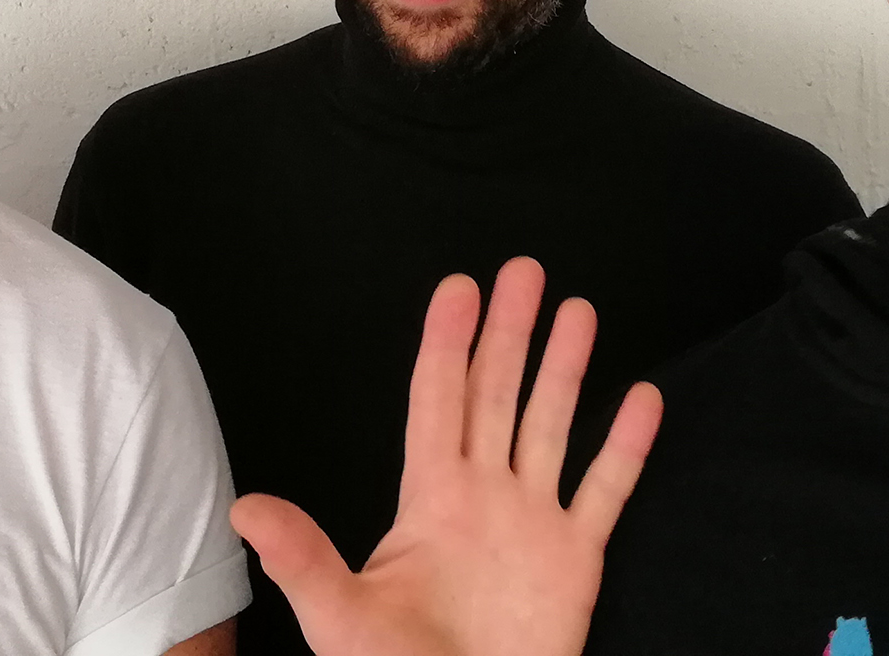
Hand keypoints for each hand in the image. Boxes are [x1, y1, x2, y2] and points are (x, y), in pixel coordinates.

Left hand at [231, 256, 663, 655]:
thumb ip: (303, 558)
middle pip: (498, 394)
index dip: (448, 341)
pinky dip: (626, 445)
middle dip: (510, 332)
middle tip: (525, 271)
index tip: (460, 286)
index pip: (438, 399)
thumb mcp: (340, 617)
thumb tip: (245, 508)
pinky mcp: (575, 559)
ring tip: (580, 310)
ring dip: (566, 368)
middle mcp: (483, 495)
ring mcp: (531, 522)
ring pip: (553, 425)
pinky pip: (606, 490)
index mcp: (429, 499)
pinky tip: (643, 398)